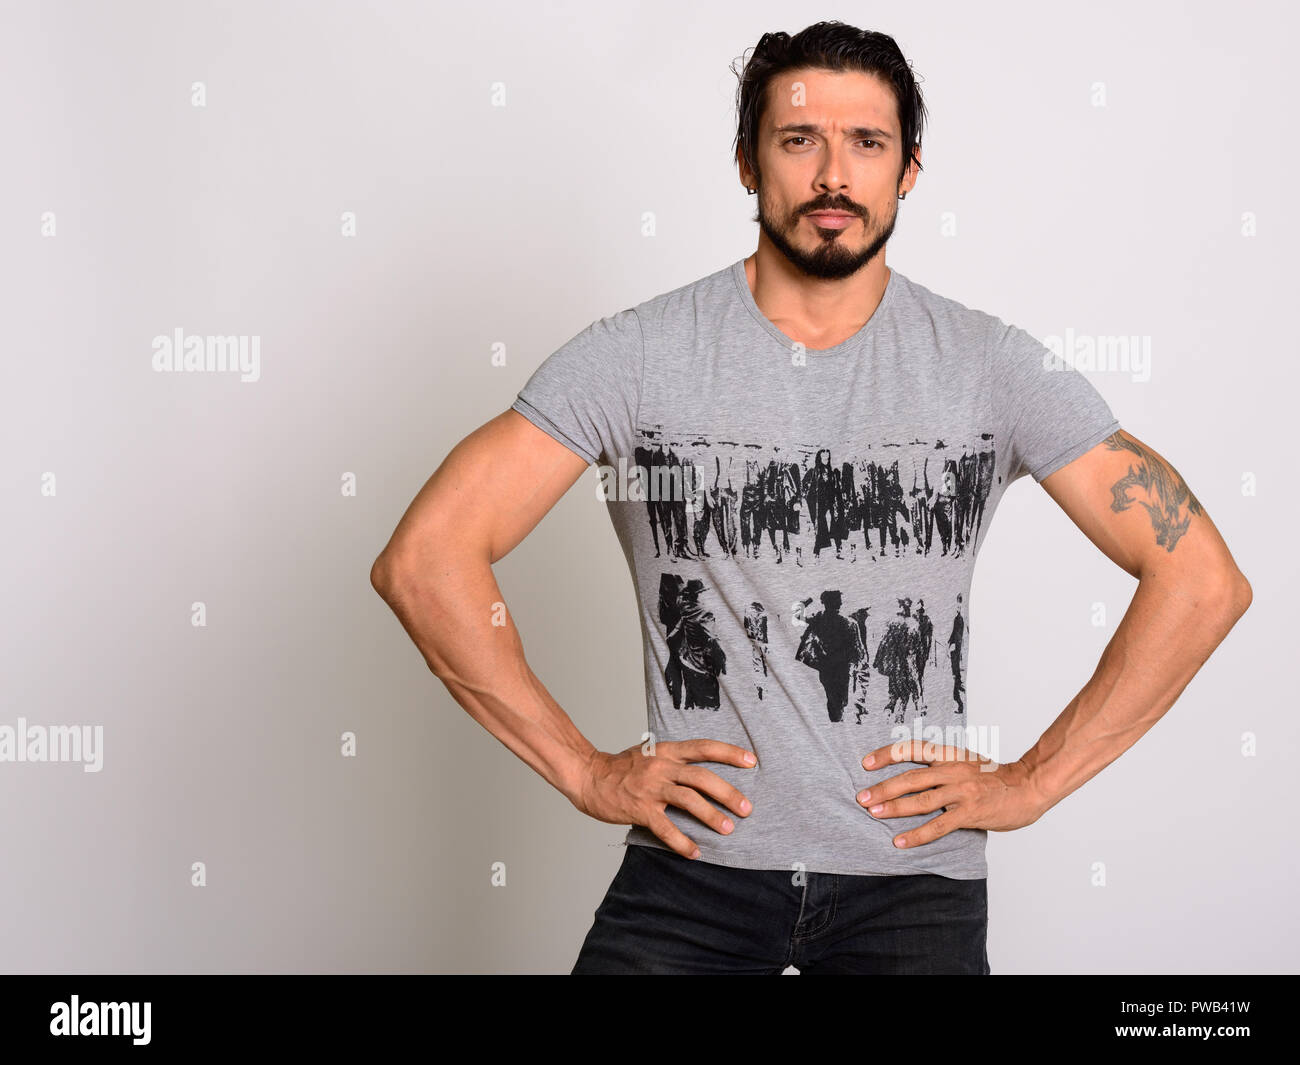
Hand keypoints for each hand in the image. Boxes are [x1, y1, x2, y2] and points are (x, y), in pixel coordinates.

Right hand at [575, 740, 755, 858]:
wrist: (589, 776)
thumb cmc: (621, 767)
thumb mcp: (649, 752)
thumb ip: (673, 759)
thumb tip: (701, 771)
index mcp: (666, 750)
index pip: (703, 747)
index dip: (729, 753)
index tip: (752, 761)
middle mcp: (661, 767)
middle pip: (702, 777)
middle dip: (728, 793)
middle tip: (746, 808)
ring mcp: (650, 788)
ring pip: (688, 800)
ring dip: (711, 816)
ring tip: (727, 829)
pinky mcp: (639, 809)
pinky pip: (666, 828)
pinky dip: (682, 842)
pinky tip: (694, 852)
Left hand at [855, 740, 1047, 848]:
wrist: (1028, 786)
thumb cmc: (996, 777)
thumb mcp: (967, 760)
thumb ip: (944, 765)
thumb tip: (916, 774)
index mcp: (950, 755)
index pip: (913, 749)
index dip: (887, 755)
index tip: (866, 763)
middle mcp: (952, 770)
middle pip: (911, 778)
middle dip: (883, 787)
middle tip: (862, 797)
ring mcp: (961, 792)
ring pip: (921, 800)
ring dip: (894, 808)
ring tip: (874, 814)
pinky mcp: (970, 813)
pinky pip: (938, 826)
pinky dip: (917, 835)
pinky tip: (901, 842)